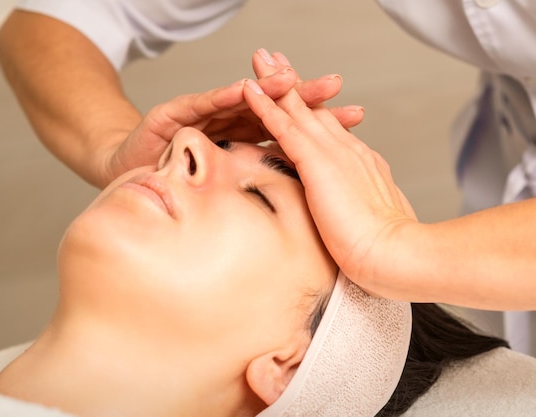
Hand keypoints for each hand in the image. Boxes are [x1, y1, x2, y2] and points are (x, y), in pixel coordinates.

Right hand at [105, 49, 361, 185]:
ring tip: (292, 80)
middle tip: (334, 85)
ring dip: (265, 89)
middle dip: (303, 95)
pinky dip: (222, 97)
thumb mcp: (226, 187)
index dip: (321, 121)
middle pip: (270, 107)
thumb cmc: (176, 181)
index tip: (356, 116)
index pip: (288, 128)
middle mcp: (229, 122)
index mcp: (246, 140)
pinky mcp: (175, 115)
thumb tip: (303, 209)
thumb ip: (257, 188)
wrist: (127, 170)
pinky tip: (242, 89)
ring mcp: (203, 115)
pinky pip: (201, 105)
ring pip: (240, 99)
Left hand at [242, 78, 416, 291]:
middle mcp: (347, 150)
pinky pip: (284, 127)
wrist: (396, 255)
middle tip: (275, 60)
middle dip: (293, 83)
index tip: (299, 95)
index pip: (329, 130)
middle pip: (314, 110)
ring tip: (260, 60)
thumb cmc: (385, 251)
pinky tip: (249, 90)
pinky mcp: (317, 163)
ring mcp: (333, 153)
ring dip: (276, 83)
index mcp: (359, 164)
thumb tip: (349, 218)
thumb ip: (356, 210)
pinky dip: (265, 107)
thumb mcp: (370, 222)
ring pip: (297, 109)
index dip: (311, 109)